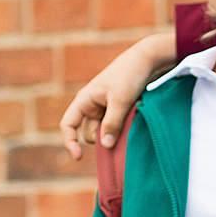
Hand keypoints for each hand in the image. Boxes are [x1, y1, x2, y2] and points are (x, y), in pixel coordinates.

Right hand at [61, 30, 174, 156]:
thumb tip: (106, 146)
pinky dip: (123, 132)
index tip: (79, 156)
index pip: (68, 124)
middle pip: (89, 132)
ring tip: (129, 130)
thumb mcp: (120, 101)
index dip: (69, 141)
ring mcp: (106, 108)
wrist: (147, 60)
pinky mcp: (120, 110)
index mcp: (85, 100)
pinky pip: (117, 127)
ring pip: (105, 132)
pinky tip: (133, 131)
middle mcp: (93, 105)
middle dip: (101, 140)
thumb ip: (112, 123)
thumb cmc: (129, 76)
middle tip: (119, 141)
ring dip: (114, 137)